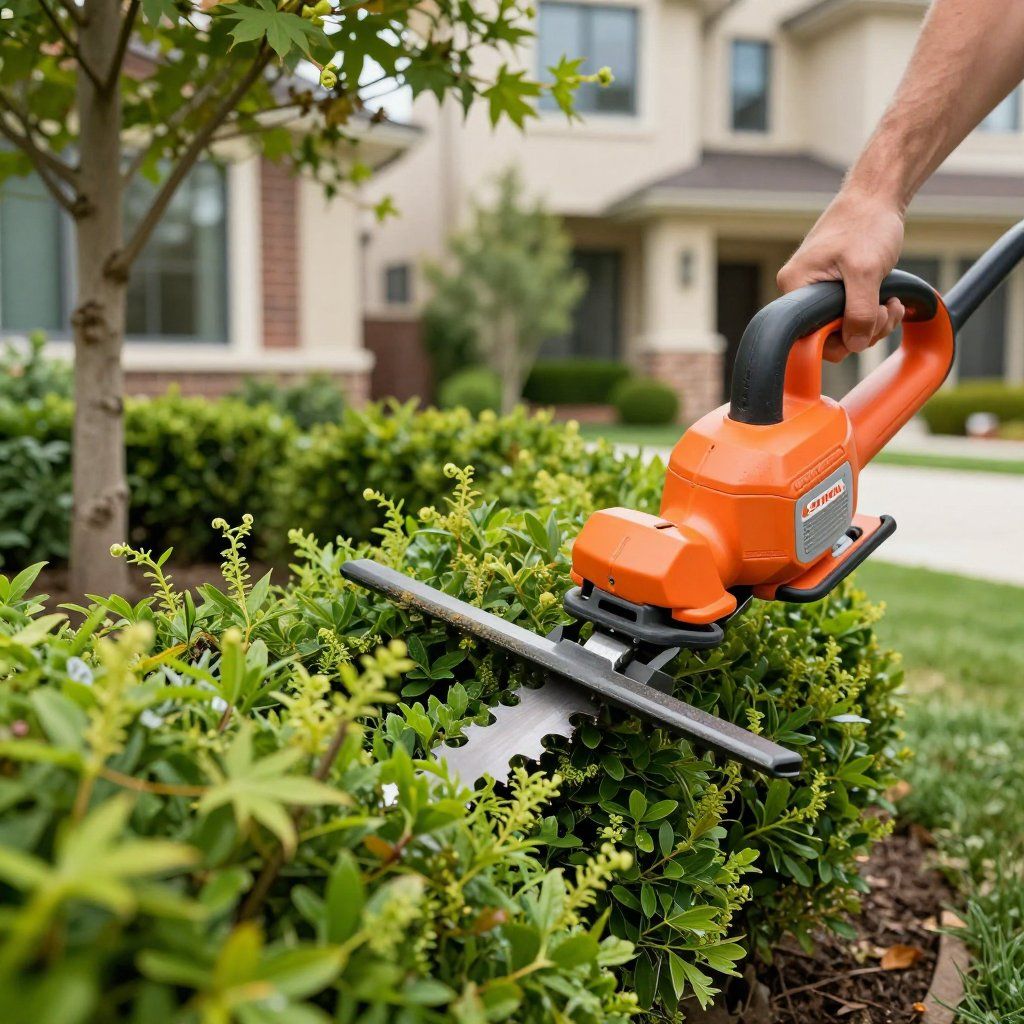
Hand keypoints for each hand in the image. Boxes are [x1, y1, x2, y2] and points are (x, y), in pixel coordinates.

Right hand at [777, 186, 906, 361]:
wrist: (876, 197)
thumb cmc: (866, 224)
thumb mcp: (866, 271)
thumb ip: (859, 312)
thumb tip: (856, 345)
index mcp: (795, 287)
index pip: (809, 336)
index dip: (841, 338)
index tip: (868, 321)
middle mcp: (800, 291)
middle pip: (827, 335)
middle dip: (863, 329)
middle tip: (885, 311)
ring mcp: (816, 291)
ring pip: (842, 327)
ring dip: (874, 323)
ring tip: (891, 303)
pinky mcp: (832, 288)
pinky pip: (849, 315)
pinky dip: (873, 314)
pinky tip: (888, 301)